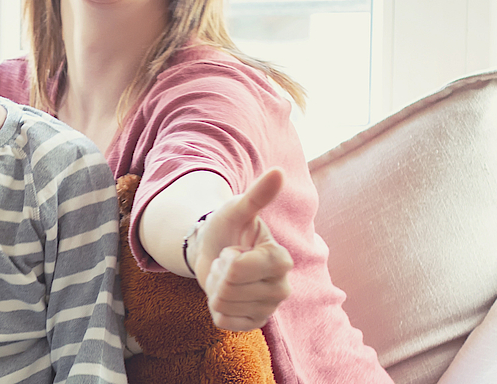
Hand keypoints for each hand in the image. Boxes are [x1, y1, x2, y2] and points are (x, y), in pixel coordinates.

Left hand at [192, 169, 293, 331]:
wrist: (214, 250)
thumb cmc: (228, 228)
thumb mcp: (237, 210)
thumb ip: (257, 195)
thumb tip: (277, 172)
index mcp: (281, 260)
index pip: (238, 268)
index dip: (226, 258)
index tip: (234, 250)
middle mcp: (282, 288)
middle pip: (228, 289)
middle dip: (217, 273)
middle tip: (227, 263)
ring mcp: (270, 308)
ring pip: (223, 305)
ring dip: (215, 289)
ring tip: (226, 276)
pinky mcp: (255, 323)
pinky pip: (223, 322)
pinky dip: (215, 308)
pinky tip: (226, 295)